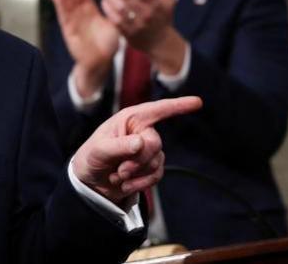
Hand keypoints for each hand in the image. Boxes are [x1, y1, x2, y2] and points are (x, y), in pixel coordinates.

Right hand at [51, 0, 119, 97]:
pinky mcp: (68, 30)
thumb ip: (116, 10)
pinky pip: (63, 14)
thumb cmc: (108, 45)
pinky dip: (59, 4)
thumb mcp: (115, 24)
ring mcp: (73, 21)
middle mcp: (80, 14)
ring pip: (67, 0)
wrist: (100, 63)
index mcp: (90, 11)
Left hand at [72, 96, 202, 205]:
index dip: (178, 105)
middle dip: (137, 160)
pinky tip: (125, 185)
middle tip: (120, 170)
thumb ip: (119, 146)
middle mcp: (142, 131)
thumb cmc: (91, 157)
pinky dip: (141, 183)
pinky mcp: (150, 166)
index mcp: (130, 119)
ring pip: (156, 161)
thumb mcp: (98, 150)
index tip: (198, 102)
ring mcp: (148, 149)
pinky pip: (156, 175)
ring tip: (118, 176)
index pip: (158, 110)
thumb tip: (141, 142)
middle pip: (155, 144)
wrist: (90, 182)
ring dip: (136, 174)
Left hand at [99, 0, 186, 73]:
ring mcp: (138, 25)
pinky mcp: (129, 34)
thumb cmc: (163, 17)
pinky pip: (116, 21)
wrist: (161, 43)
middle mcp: (147, 14)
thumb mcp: (169, 0)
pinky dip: (108, 10)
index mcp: (156, 4)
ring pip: (119, 8)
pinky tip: (104, 1)